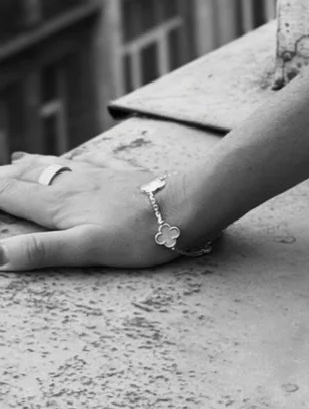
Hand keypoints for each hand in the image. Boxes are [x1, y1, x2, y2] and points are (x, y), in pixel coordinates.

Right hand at [0, 154, 181, 271]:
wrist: (190, 204)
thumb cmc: (140, 234)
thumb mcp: (86, 249)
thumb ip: (42, 250)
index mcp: (61, 204)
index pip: (12, 194)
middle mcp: (76, 184)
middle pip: (30, 176)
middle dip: (4, 176)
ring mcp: (101, 176)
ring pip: (58, 166)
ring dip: (33, 164)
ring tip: (17, 160)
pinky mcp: (125, 174)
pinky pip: (94, 162)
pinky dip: (77, 159)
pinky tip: (82, 157)